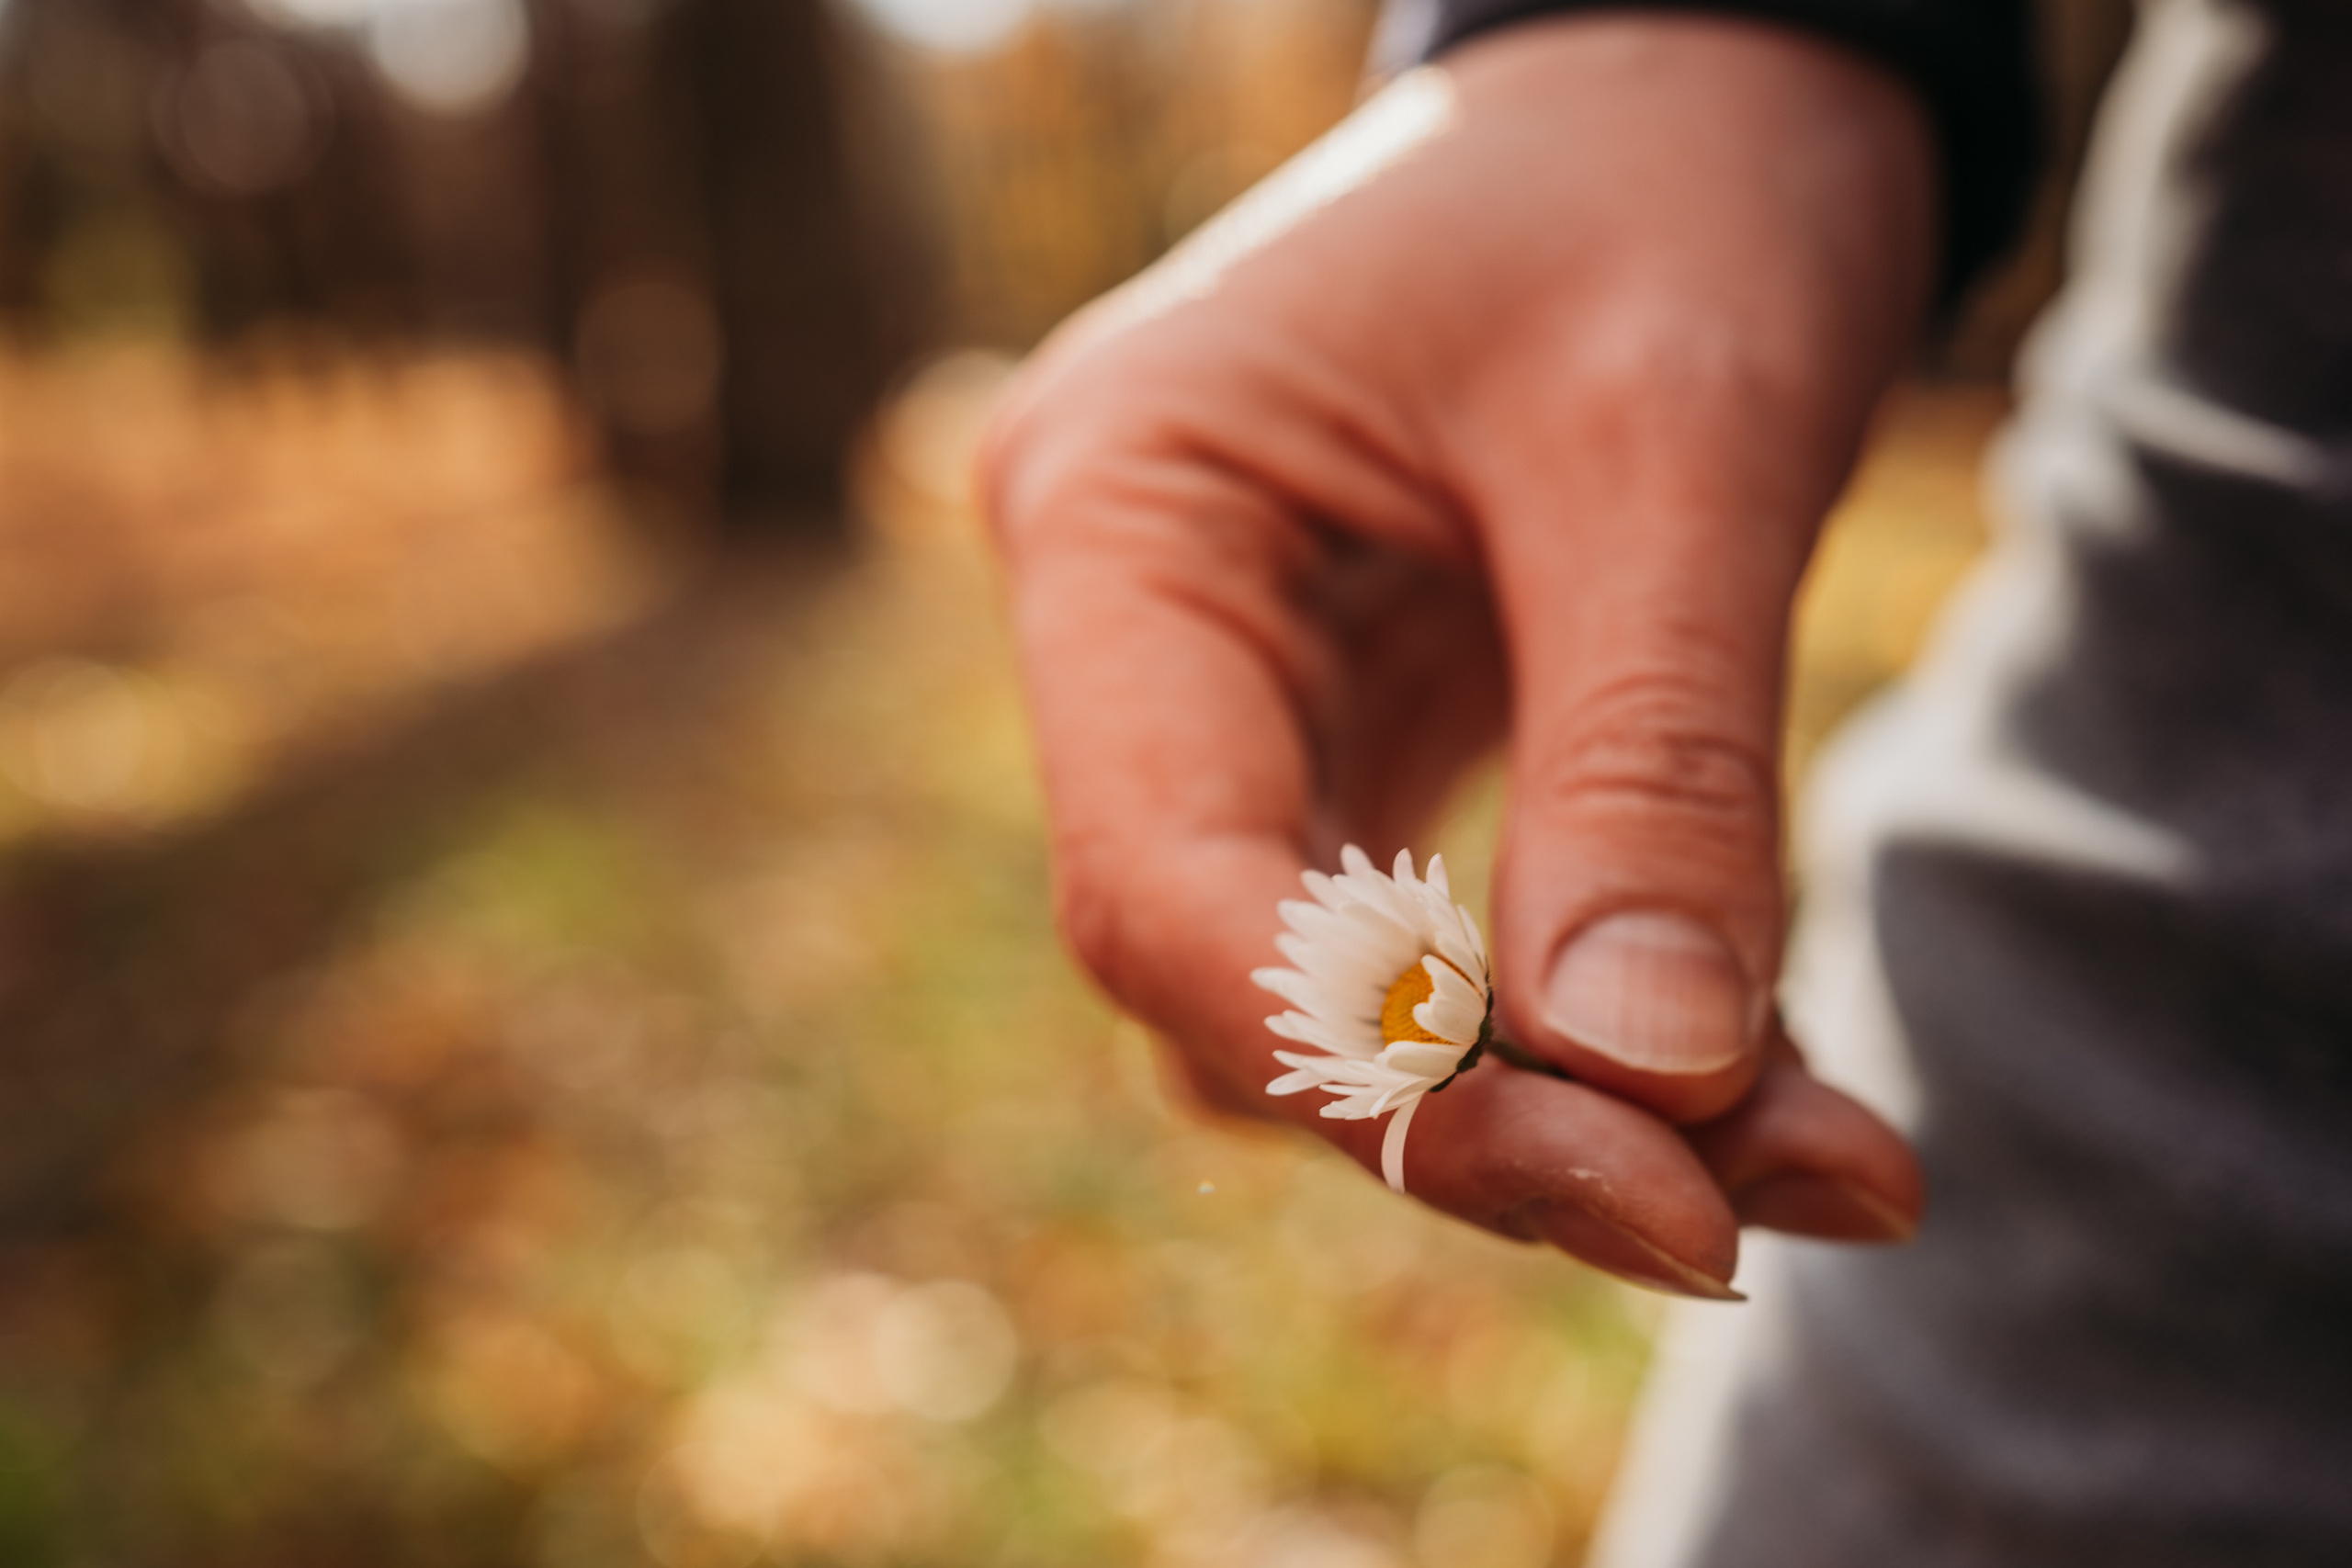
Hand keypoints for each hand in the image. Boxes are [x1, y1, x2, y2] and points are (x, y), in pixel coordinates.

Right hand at [983, 15, 1934, 1296]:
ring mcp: (1226, 691)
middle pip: (1236, 977)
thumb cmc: (1664, 185)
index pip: (1162, 882)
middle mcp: (1133, 627)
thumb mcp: (1674, 449)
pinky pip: (1431, 942)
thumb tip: (1660, 1098)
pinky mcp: (1345, 735)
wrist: (1695, 80)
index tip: (1648, 1193)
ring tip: (1811, 1161)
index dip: (1374, 1075)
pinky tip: (1768, 1095)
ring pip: (1333, 999)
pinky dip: (1589, 1034)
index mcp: (1115, 512)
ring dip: (1555, 1103)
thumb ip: (1652, 769)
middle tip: (1742, 1211)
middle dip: (1482, 1116)